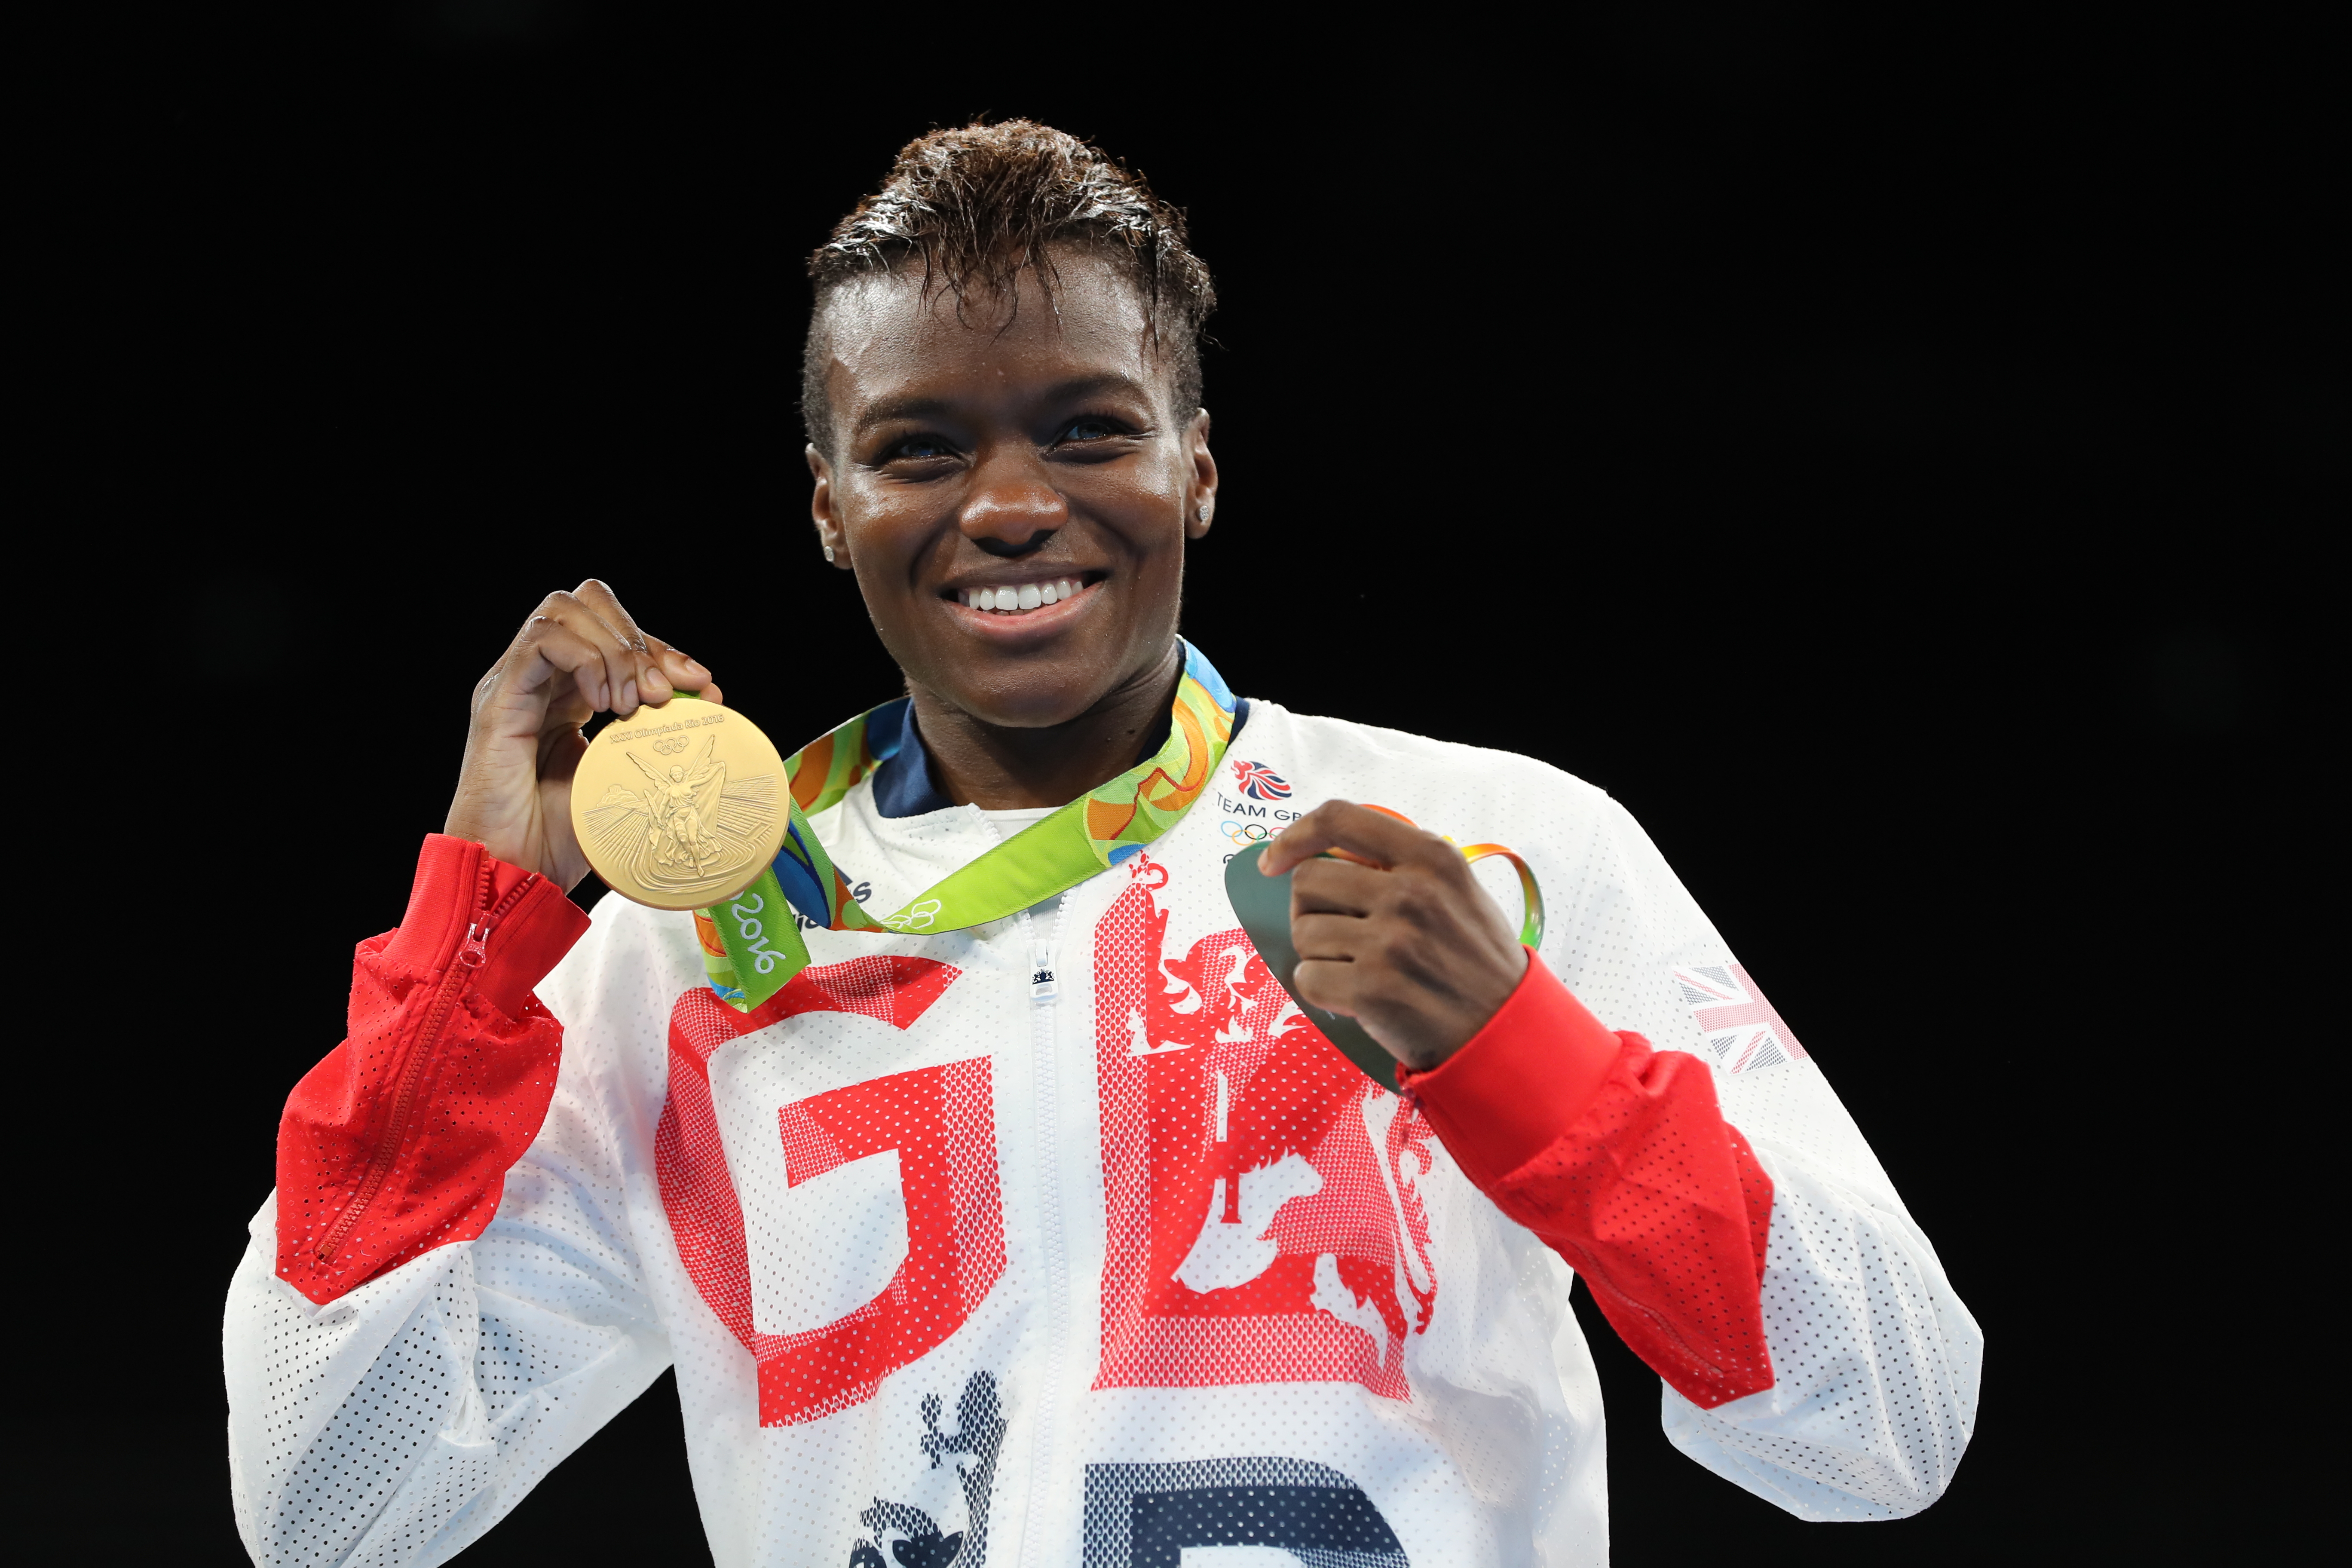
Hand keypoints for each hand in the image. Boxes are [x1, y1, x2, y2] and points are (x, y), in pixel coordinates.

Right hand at [444, 580, 720, 890]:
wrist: (514, 874)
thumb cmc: (559, 840)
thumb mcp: (625, 779)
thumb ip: (658, 737)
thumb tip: (711, 701)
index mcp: (568, 695)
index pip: (615, 636)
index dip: (663, 651)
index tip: (703, 684)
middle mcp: (539, 681)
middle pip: (588, 605)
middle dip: (639, 638)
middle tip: (665, 691)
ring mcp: (515, 684)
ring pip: (565, 611)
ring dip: (615, 649)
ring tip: (632, 703)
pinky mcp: (499, 698)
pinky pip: (543, 641)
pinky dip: (586, 660)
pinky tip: (603, 703)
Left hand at [1259, 801, 1528, 1071]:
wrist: (1503, 1029)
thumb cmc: (1473, 958)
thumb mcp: (1457, 889)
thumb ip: (1401, 864)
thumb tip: (1325, 854)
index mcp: (1431, 857)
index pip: (1340, 818)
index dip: (1295, 836)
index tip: (1274, 861)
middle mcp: (1410, 893)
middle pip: (1307, 881)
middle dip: (1309, 908)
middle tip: (1335, 932)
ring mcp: (1390, 942)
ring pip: (1302, 932)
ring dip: (1318, 953)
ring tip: (1356, 966)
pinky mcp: (1372, 990)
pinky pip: (1307, 977)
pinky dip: (1321, 989)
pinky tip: (1353, 994)